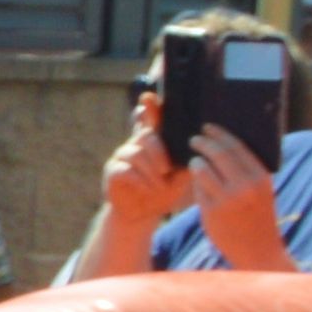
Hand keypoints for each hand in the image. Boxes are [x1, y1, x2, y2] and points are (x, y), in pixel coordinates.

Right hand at [98, 96, 181, 228]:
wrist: (142, 213)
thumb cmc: (163, 191)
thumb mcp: (181, 175)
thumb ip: (186, 159)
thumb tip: (198, 146)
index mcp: (153, 142)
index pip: (149, 119)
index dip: (149, 108)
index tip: (149, 98)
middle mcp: (135, 144)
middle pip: (146, 136)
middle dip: (159, 152)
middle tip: (167, 169)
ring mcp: (122, 157)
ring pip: (136, 154)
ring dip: (151, 171)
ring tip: (159, 186)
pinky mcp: (112, 171)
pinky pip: (126, 169)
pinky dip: (140, 180)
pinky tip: (148, 188)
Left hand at [185, 125, 282, 266]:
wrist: (258, 250)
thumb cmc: (258, 217)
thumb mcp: (261, 191)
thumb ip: (247, 170)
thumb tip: (226, 145)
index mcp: (261, 176)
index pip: (236, 146)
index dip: (219, 134)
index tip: (208, 127)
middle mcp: (245, 185)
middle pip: (217, 153)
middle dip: (203, 143)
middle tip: (194, 138)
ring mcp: (227, 198)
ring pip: (202, 169)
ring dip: (195, 161)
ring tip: (194, 160)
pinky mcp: (211, 211)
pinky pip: (197, 188)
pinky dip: (194, 181)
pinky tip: (193, 178)